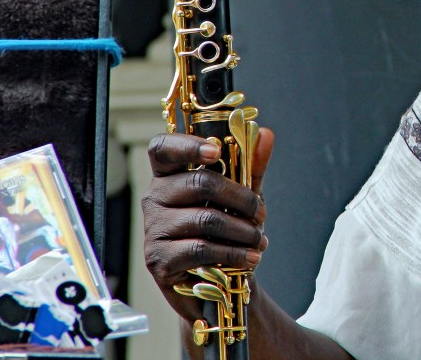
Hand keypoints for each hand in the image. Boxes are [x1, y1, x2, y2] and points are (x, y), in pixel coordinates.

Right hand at [142, 127, 274, 321]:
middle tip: (261, 214)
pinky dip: (232, 253)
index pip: (163, 148)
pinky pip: (200, 249)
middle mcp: (155, 198)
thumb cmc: (225, 234)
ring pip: (205, 219)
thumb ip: (251, 167)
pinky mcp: (159, 260)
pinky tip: (249, 259)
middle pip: (198, 183)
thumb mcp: (241, 198)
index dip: (187, 144)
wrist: (217, 285)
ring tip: (259, 240)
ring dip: (242, 231)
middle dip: (240, 199)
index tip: (217, 150)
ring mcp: (154, 230)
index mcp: (170, 176)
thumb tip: (266, 134)